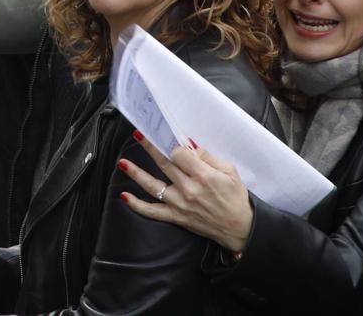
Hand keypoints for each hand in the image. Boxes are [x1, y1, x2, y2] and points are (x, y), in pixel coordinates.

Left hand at [117, 134, 254, 255]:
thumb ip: (207, 157)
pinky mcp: (177, 217)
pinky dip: (137, 205)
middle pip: (164, 164)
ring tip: (122, 162)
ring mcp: (180, 204)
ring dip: (136, 173)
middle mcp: (189, 189)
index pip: (179, 154)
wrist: (240, 228)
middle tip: (139, 134)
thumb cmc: (236, 198)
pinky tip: (124, 196)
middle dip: (150, 147)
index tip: (169, 138)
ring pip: (153, 186)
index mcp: (203, 176)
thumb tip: (188, 144)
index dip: (173, 145)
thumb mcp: (229, 172)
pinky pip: (153, 212)